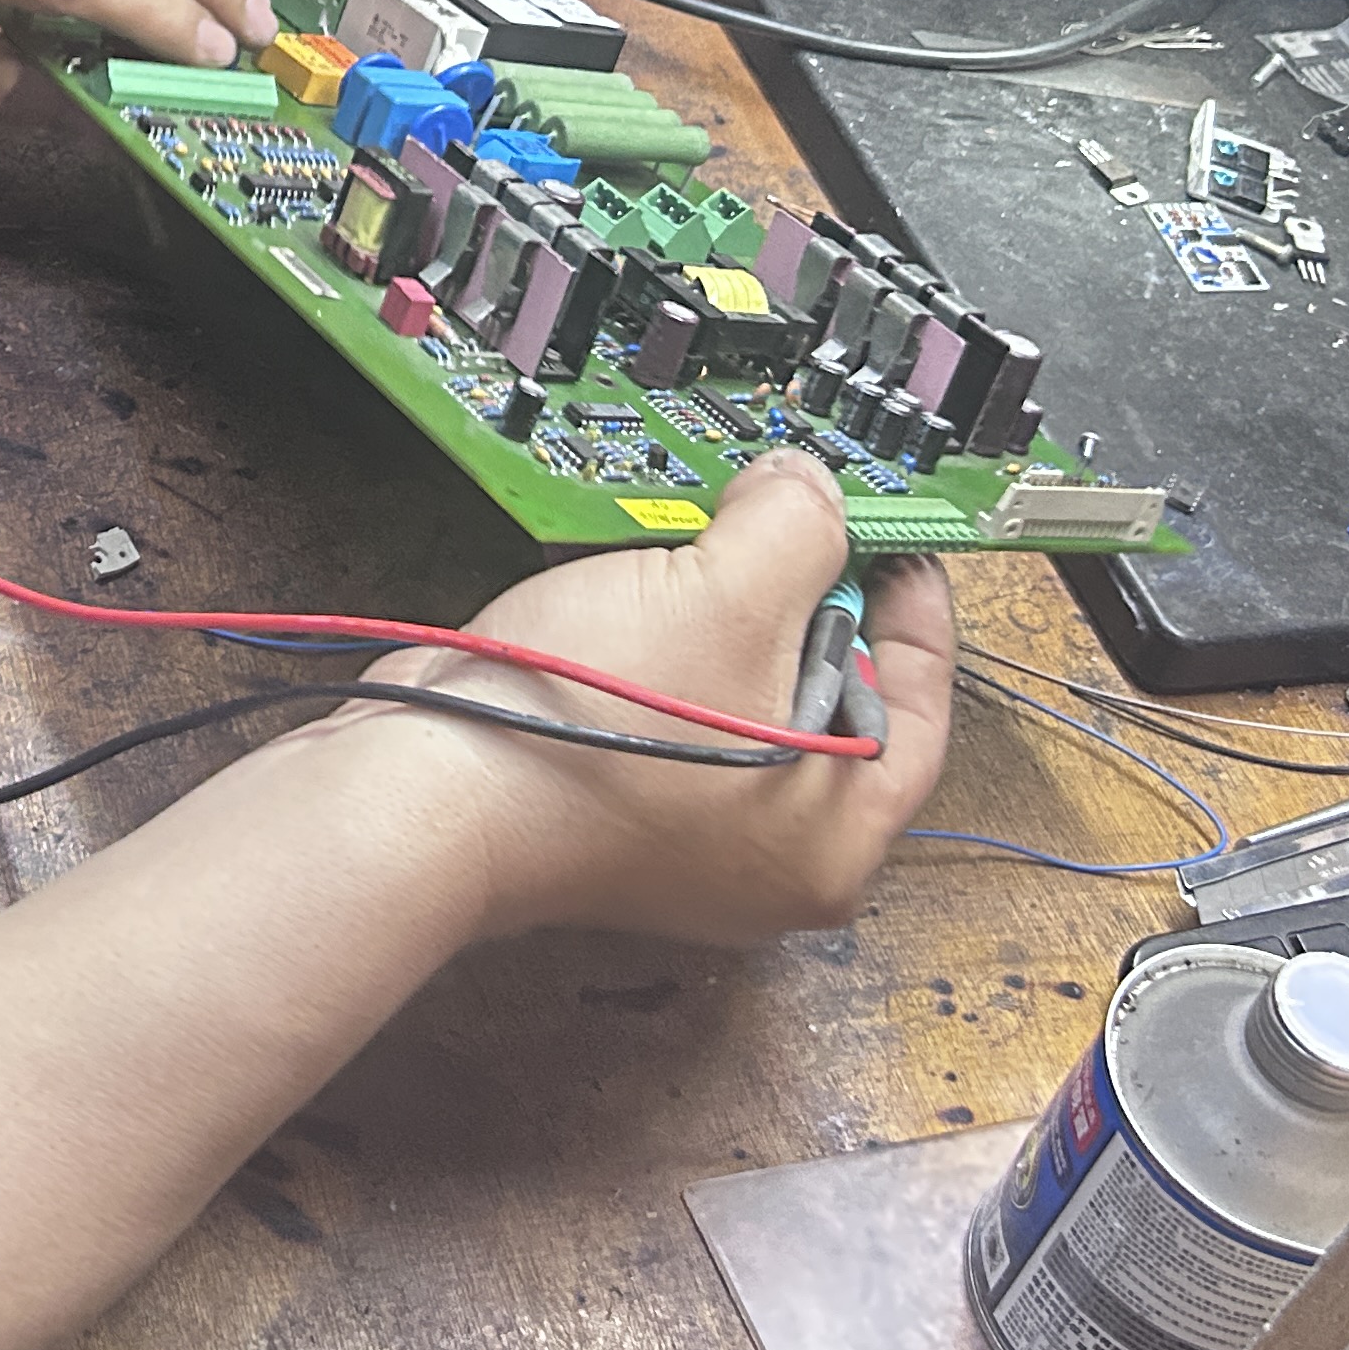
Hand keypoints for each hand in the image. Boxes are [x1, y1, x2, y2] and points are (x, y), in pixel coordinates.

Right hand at [319, 452, 955, 945]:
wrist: (428, 781)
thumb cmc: (592, 726)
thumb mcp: (729, 592)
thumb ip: (799, 526)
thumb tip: (810, 490)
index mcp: (834, 843)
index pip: (920, 710)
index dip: (913, 606)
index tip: (896, 536)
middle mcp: (770, 859)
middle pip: (831, 703)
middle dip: (807, 601)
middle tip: (793, 521)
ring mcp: (686, 840)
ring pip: (745, 702)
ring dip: (730, 616)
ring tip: (709, 546)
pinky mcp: (616, 808)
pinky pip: (678, 713)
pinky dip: (672, 649)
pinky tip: (647, 591)